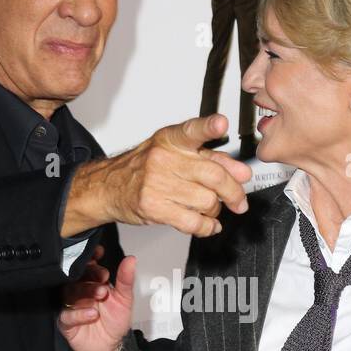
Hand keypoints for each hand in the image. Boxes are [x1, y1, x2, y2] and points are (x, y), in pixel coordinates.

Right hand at [57, 243, 133, 350]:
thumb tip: (131, 259)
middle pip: (77, 277)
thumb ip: (125, 280)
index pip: (88, 264)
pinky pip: (67, 315)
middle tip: (104, 282)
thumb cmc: (115, 321)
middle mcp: (79, 290)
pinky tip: (92, 313)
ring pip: (70, 293)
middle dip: (91, 277)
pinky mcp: (66, 322)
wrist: (111, 347)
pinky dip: (79, 313)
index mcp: (92, 281)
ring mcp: (70, 305)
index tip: (99, 254)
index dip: (92, 257)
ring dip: (85, 293)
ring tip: (100, 295)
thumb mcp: (125, 299)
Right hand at [60, 114, 251, 238]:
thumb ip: (211, 158)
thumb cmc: (144, 168)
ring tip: (210, 209)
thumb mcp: (174, 153)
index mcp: (171, 140)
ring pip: (207, 201)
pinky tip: (208, 224)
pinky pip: (193, 221)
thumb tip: (242, 172)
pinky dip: (207, 227)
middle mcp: (164, 158)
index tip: (221, 124)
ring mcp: (158, 184)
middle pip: (213, 175)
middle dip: (233, 192)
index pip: (192, 130)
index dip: (208, 127)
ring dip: (215, 210)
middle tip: (239, 201)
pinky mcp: (154, 207)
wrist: (109, 186)